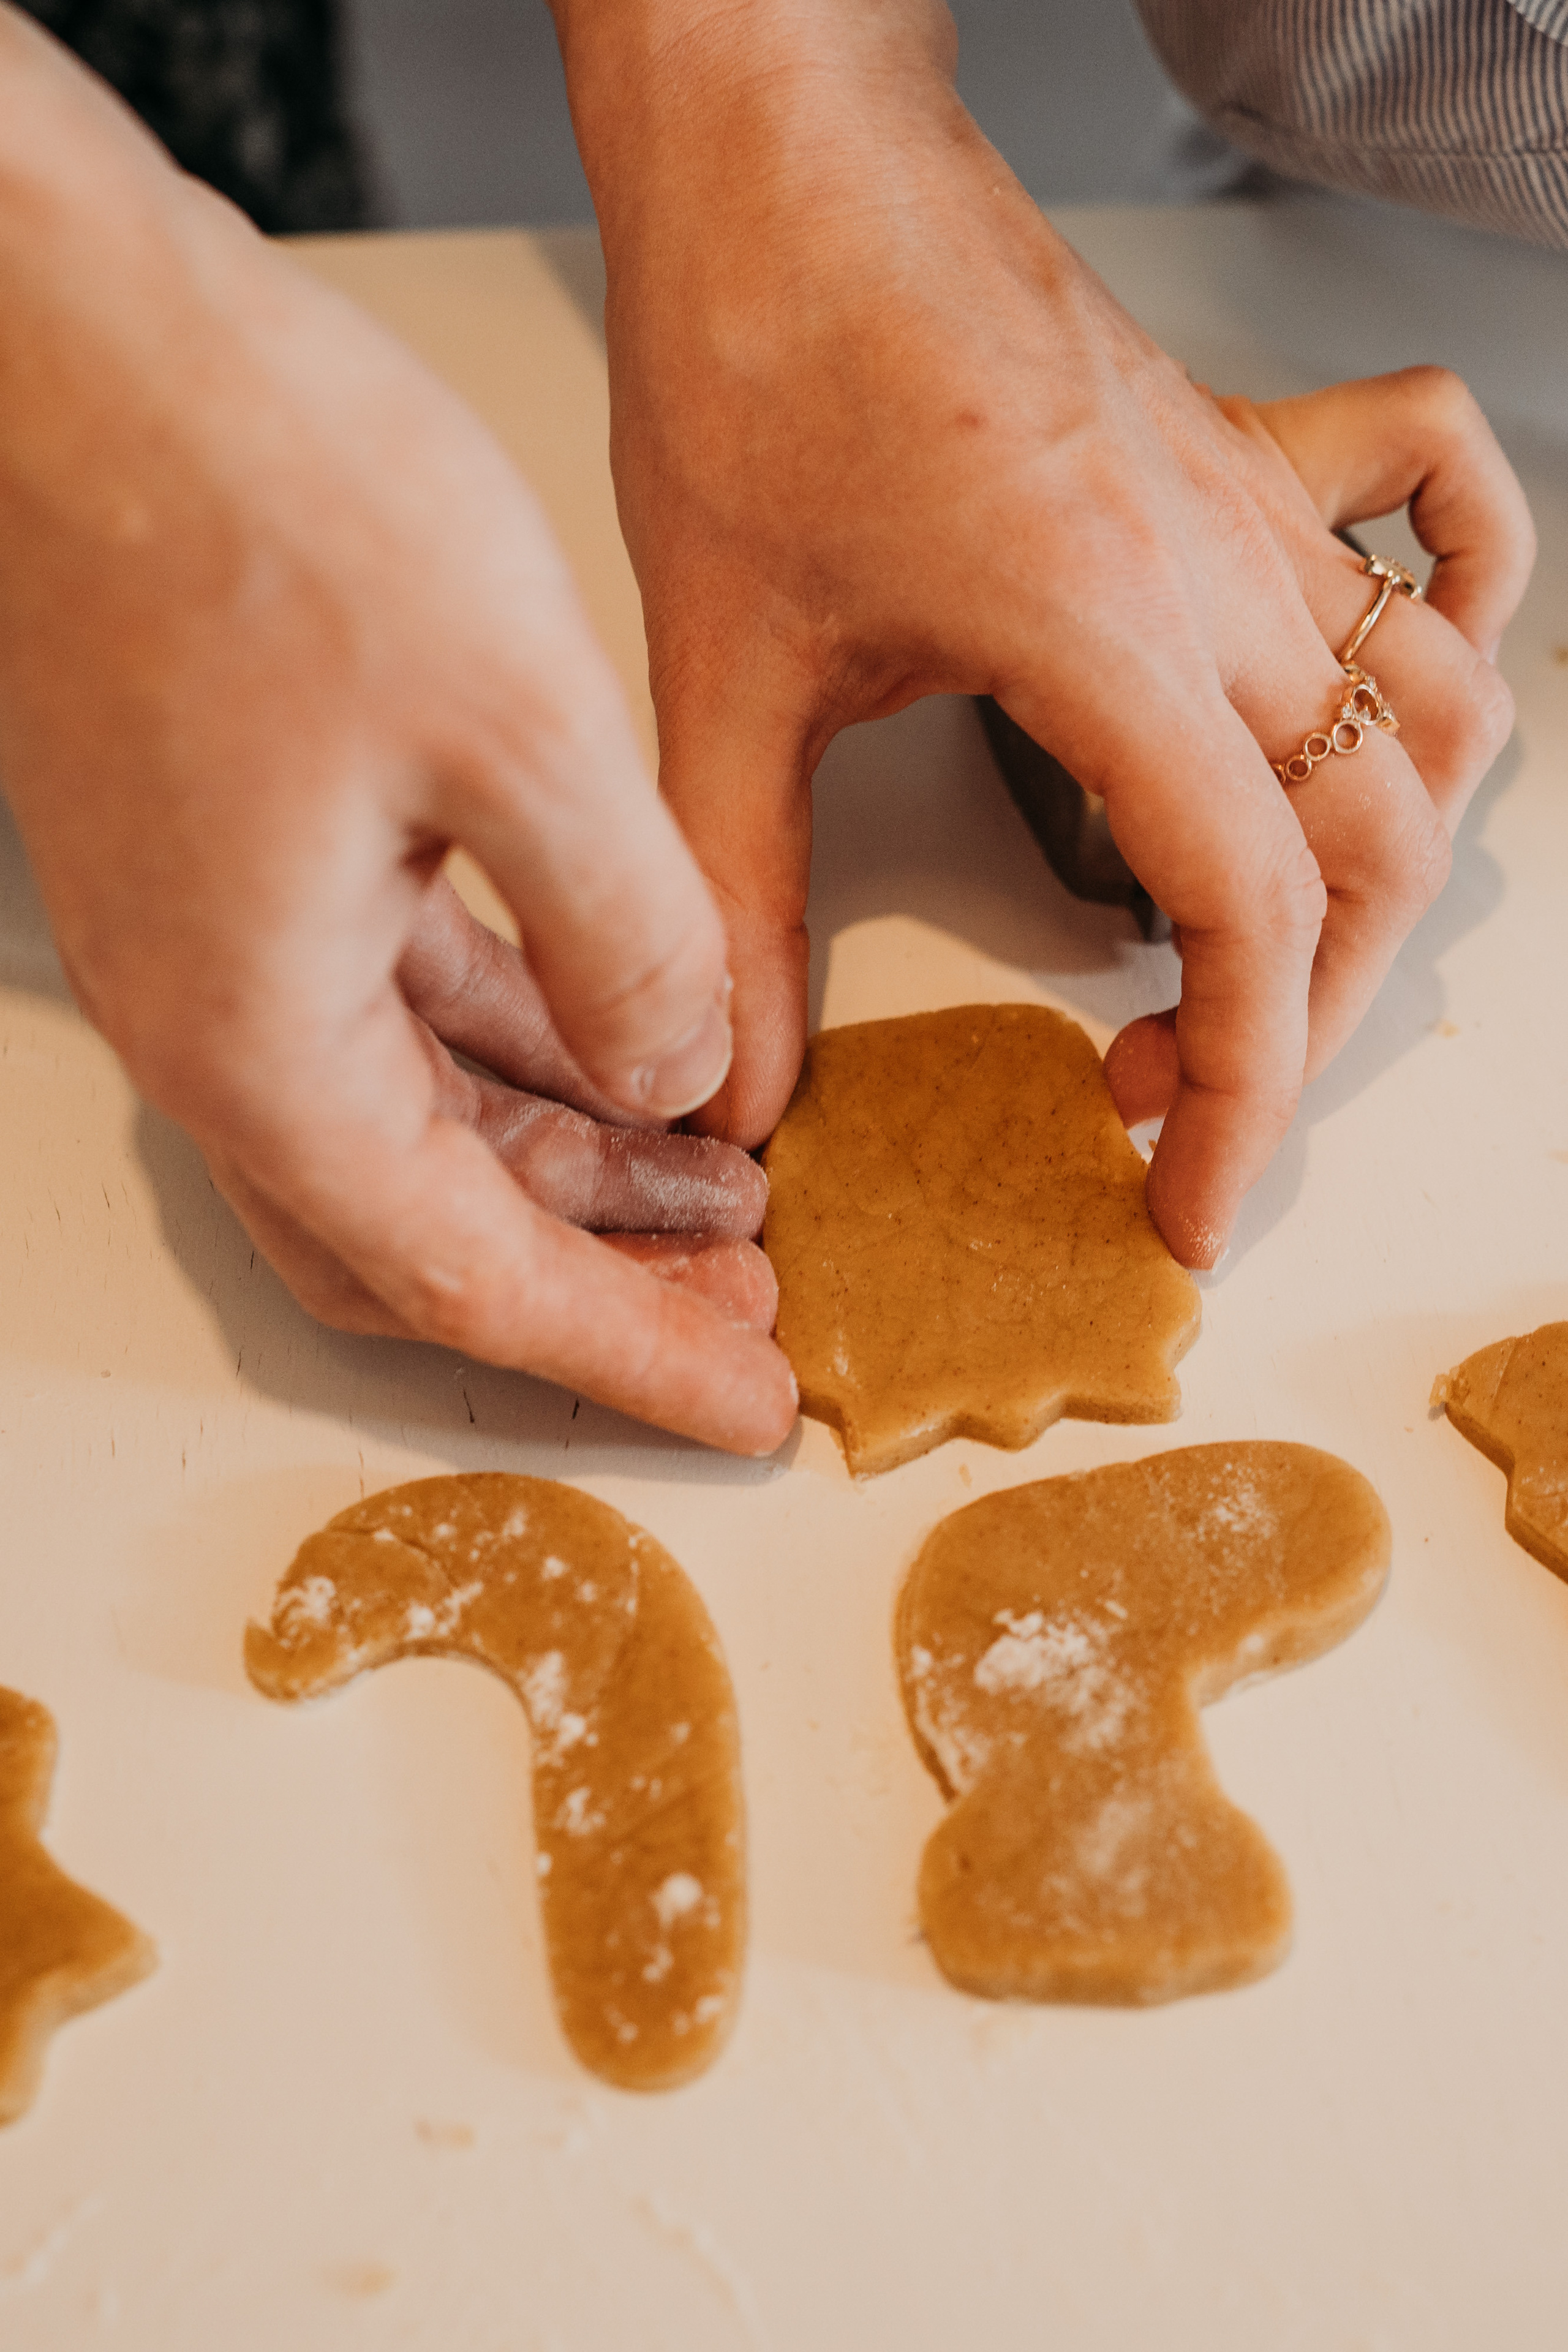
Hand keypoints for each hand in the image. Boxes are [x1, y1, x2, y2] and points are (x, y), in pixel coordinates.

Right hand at [0, 10, 795, 1451]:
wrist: (78, 334)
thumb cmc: (263, 497)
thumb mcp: (521, 727)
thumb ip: (623, 940)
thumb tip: (678, 1080)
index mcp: (270, 1043)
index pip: (476, 1276)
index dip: (628, 1357)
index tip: (756, 1407)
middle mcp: (224, 1027)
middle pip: (428, 1241)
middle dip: (598, 1290)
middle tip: (751, 1317)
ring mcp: (221, 946)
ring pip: (418, 1137)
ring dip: (569, 1176)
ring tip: (727, 1196)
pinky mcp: (244, 864)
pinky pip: (398, 1024)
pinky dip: (520, 1060)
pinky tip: (625, 1049)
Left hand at [555, 0, 1531, 1264]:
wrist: (787, 149)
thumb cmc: (756, 352)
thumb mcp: (721, 666)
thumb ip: (727, 892)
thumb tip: (729, 1078)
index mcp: (1108, 636)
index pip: (1255, 914)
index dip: (1244, 1094)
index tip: (1191, 1201)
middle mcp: (1223, 575)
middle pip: (1375, 848)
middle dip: (1300, 1022)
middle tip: (1169, 1096)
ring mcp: (1255, 505)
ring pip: (1439, 714)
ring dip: (1384, 865)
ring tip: (1258, 952)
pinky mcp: (1247, 447)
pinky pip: (1438, 506)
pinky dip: (1454, 605)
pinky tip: (1373, 690)